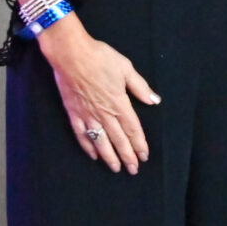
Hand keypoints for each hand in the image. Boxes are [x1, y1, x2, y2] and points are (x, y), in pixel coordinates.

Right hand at [37, 14, 160, 172]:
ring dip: (110, 156)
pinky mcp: (73, 114)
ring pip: (101, 142)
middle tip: (133, 170)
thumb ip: (139, 86)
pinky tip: (93, 155)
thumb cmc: (100, 58)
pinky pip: (82, 135)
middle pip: (118, 139)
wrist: (71, 55)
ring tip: (116, 168)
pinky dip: (88, 147)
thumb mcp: (125, 67)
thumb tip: (154, 100)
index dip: (139, 144)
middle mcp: (104, 113)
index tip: (144, 156)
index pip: (132, 128)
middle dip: (127, 156)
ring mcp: (87, 115)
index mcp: (119, 102)